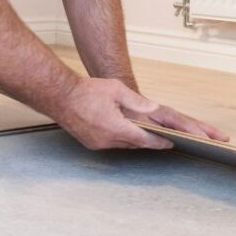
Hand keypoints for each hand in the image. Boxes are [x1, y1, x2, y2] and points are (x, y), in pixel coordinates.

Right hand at [53, 78, 229, 150]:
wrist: (58, 97)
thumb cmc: (87, 91)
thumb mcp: (116, 90)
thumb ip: (137, 102)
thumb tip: (154, 108)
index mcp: (118, 127)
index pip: (148, 139)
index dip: (163, 142)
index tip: (177, 143)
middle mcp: (110, 140)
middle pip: (141, 144)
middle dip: (159, 143)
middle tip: (177, 143)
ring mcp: (101, 143)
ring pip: (129, 145)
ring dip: (143, 140)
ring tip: (163, 139)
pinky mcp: (94, 144)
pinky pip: (116, 144)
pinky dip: (127, 139)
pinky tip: (135, 135)